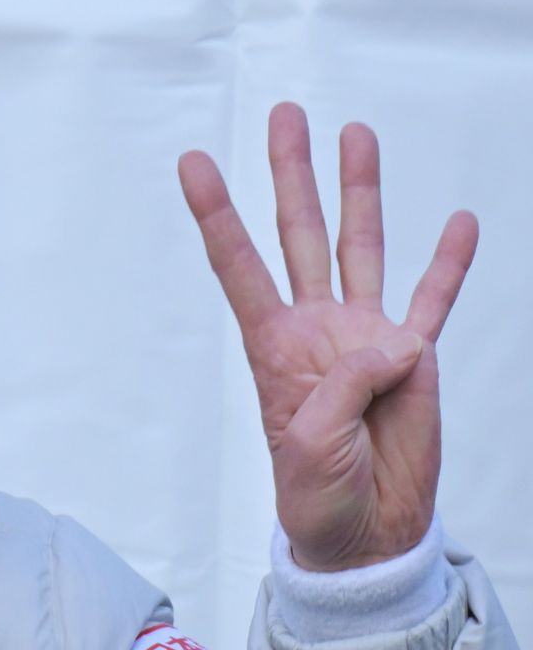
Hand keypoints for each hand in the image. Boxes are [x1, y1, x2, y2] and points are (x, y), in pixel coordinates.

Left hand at [178, 102, 477, 570]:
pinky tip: (456, 221)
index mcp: (274, 348)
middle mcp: (317, 328)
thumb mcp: (310, 445)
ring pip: (362, 247)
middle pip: (300, 234)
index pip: (239, 266)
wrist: (364, 533)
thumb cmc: (317, 495)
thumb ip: (345, 387)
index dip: (217, 215)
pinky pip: (433, 301)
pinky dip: (447, 263)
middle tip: (285, 116)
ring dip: (360, 192)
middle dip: (292, 175)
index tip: (193, 163)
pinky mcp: (413, 359)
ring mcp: (366, 337)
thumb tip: (393, 342)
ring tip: (356, 135)